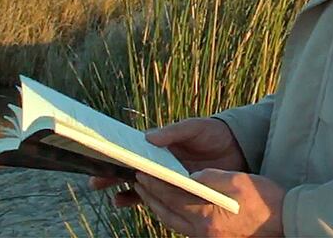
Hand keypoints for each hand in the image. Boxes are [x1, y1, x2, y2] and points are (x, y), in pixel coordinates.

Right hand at [89, 117, 246, 207]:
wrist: (238, 149)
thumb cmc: (213, 133)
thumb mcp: (195, 127)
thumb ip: (174, 131)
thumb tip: (148, 136)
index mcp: (160, 144)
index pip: (134, 148)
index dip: (117, 153)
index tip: (100, 157)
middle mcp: (160, 161)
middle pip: (132, 169)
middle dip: (112, 175)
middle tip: (94, 182)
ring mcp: (168, 176)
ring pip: (140, 186)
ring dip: (125, 192)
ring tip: (113, 199)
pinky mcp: (178, 190)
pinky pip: (158, 198)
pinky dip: (144, 202)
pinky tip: (134, 205)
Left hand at [133, 169, 284, 237]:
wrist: (285, 221)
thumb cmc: (263, 198)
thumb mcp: (236, 180)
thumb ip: (208, 178)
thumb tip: (188, 176)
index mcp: (208, 216)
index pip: (173, 198)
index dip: (155, 185)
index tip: (142, 173)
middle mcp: (204, 232)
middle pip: (168, 213)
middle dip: (151, 197)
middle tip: (138, 181)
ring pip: (174, 223)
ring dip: (160, 207)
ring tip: (149, 192)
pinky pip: (185, 228)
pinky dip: (174, 215)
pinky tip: (171, 205)